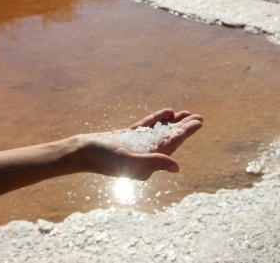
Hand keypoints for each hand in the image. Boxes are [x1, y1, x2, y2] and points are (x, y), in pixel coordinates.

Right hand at [79, 108, 202, 179]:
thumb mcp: (129, 160)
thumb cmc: (103, 158)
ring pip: (159, 132)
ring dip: (172, 123)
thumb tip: (176, 167)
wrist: (81, 151)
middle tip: (198, 117)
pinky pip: (146, 128)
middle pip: (168, 139)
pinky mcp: (127, 138)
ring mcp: (136, 146)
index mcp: (147, 163)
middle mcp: (144, 155)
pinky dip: (157, 120)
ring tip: (186, 113)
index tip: (198, 122)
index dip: (185, 133)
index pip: (171, 146)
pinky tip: (167, 113)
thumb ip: (153, 162)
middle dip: (183, 128)